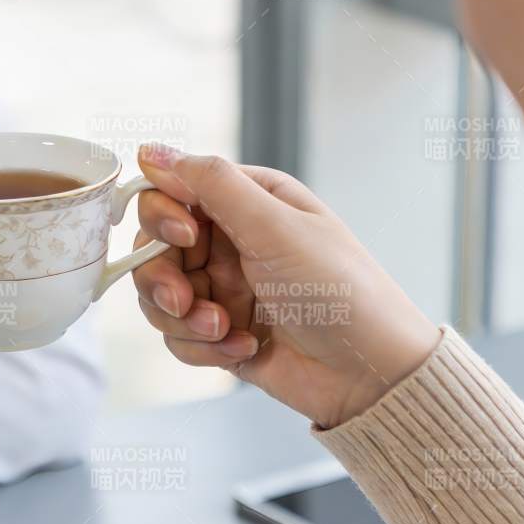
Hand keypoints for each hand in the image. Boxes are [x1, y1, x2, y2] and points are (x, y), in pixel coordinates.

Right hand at [130, 145, 440, 428]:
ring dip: (183, 318)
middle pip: (153, 248)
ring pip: (158, 295)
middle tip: (185, 299)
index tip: (183, 237)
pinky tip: (243, 349)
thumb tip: (152, 150)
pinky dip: (201, 347)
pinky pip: (178, 336)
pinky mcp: (219, 333)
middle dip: (162, 278)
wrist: (371, 373)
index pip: (171, 193)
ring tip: (223, 329)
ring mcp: (223, 289)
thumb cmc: (339, 290)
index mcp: (246, 202)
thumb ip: (211, 183)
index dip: (162, 215)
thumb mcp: (275, 227)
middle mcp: (229, 241)